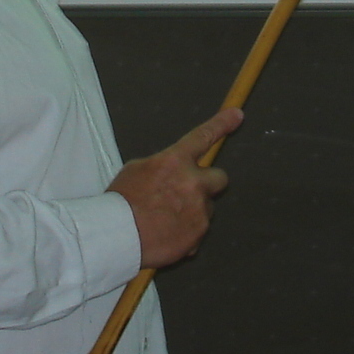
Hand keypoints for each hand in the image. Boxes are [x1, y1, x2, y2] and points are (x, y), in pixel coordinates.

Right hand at [107, 107, 242, 269]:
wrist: (117, 237)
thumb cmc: (121, 202)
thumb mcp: (136, 170)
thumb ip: (162, 166)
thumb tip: (172, 171)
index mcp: (175, 161)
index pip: (202, 137)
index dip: (221, 124)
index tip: (237, 115)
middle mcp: (193, 183)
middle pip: (219, 178)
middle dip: (207, 183)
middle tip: (188, 192)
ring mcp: (198, 211)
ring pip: (206, 207)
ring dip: (193, 211)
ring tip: (166, 220)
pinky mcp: (198, 235)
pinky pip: (198, 232)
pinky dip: (186, 234)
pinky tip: (166, 235)